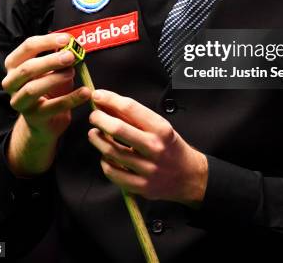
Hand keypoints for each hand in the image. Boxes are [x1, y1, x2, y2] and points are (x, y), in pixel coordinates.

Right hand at [2, 33, 90, 175]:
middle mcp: (11, 83)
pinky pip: (53, 107)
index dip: (47, 41)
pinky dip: (71, 98)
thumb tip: (72, 44)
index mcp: (14, 64)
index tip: (66, 39)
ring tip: (73, 72)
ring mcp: (20, 102)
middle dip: (50, 60)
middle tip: (70, 56)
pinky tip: (85, 92)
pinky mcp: (33, 118)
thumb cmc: (48, 86)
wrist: (45, 120)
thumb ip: (59, 56)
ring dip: (56, 78)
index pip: (27, 47)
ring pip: (33, 88)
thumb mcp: (53, 68)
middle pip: (27, 68)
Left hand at [88, 89, 207, 206]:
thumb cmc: (171, 147)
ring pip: (111, 152)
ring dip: (98, 140)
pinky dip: (104, 163)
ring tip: (94, 134)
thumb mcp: (160, 126)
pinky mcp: (142, 186)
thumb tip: (108, 105)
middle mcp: (155, 147)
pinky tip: (105, 156)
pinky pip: (113, 173)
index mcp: (161, 129)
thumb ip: (135, 117)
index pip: (130, 108)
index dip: (110, 99)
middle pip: (117, 129)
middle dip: (99, 119)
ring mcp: (148, 169)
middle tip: (94, 116)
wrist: (189, 175)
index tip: (98, 95)